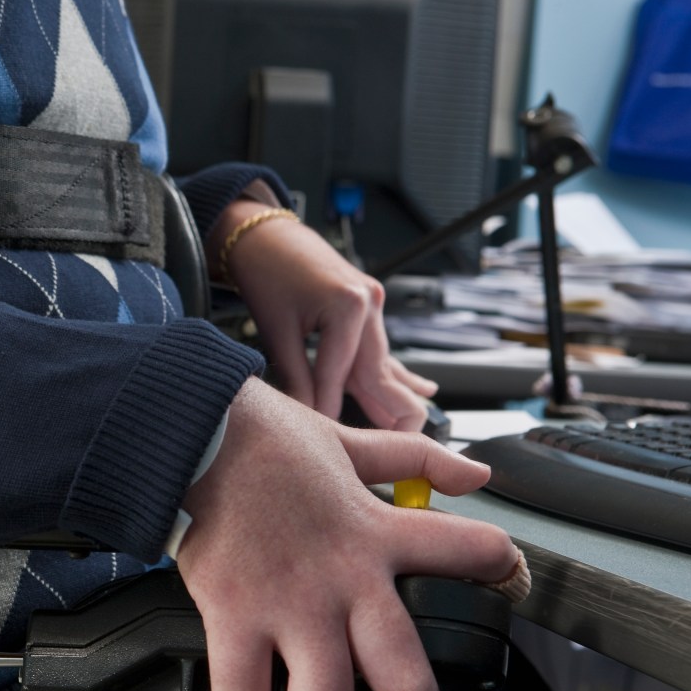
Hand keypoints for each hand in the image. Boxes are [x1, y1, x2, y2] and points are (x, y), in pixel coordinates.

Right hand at [174, 379, 519, 690]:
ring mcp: (293, 607)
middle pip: (409, 689)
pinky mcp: (237, 613)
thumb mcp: (350, 442)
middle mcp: (348, 585)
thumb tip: (473, 468)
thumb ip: (413, 460)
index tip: (509, 587)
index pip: (471, 551)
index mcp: (380, 537)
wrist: (194, 431)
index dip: (500, 571)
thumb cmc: (263, 439)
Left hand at [209, 200, 437, 431]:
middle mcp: (369, 304)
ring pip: (384, 364)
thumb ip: (293, 377)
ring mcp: (373, 304)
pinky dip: (396, 374)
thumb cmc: (266, 273)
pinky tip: (424, 392)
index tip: (329, 442)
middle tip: (397, 456)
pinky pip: (383, 349)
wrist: (266, 234)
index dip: (332, 412)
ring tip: (412, 437)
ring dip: (393, 400)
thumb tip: (302, 417)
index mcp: (348, 307)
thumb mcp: (276, 330)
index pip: (341, 377)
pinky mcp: (369, 307)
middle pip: (380, 374)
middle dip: (387, 417)